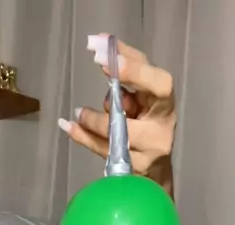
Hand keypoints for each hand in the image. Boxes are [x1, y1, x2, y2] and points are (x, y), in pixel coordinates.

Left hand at [59, 35, 175, 191]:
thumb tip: (101, 43)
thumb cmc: (147, 123)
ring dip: (93, 122)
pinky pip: (104, 152)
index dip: (134, 71)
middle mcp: (161, 130)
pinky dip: (84, 138)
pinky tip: (70, 127)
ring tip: (79, 114)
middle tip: (88, 96)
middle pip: (134, 120)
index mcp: (164, 104)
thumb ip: (127, 70)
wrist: (156, 170)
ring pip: (116, 138)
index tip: (106, 59)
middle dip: (109, 106)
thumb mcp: (143, 95)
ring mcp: (147, 154)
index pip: (158, 84)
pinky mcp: (133, 171)